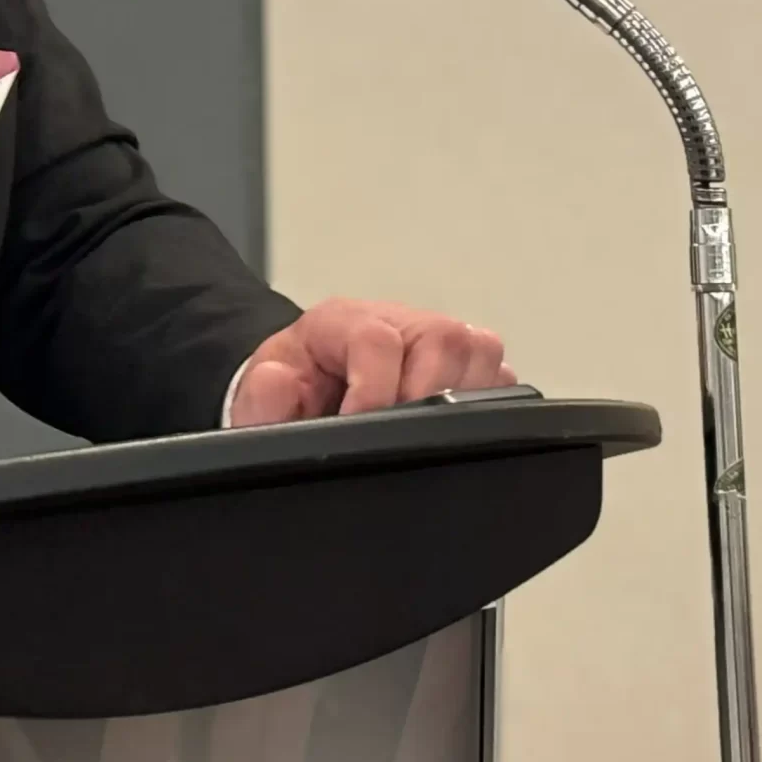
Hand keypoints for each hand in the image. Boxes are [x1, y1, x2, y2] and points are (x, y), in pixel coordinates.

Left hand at [228, 298, 514, 423]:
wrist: (309, 397)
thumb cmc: (294, 395)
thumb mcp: (261, 401)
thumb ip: (260, 399)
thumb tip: (277, 381)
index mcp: (343, 322)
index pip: (377, 338)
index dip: (374, 389)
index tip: (361, 426)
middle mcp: (397, 322)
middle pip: (444, 338)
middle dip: (430, 395)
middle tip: (405, 439)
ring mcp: (436, 342)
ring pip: (481, 352)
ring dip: (466, 399)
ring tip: (430, 437)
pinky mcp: (467, 369)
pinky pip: (501, 379)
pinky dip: (490, 409)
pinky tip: (456, 437)